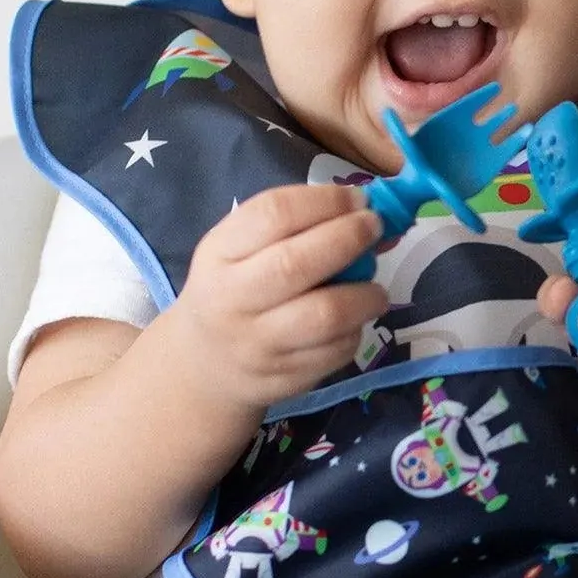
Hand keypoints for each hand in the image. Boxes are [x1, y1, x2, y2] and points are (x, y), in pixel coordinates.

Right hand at [166, 184, 385, 410]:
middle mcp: (233, 299)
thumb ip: (290, 226)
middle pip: (297, 263)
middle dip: (348, 238)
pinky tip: (352, 322)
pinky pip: (335, 351)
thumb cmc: (231, 289)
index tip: (357, 199)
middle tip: (374, 228)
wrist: (203, 364)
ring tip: (374, 289)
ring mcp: (259, 344)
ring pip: (325, 315)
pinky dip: (355, 330)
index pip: (274, 215)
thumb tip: (364, 210)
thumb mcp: (236, 249)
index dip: (325, 202)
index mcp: (220, 254)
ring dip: (365, 295)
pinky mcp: (285, 378)